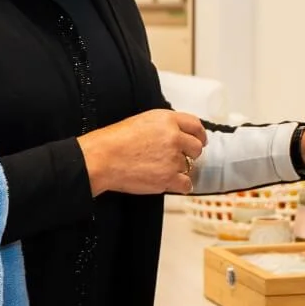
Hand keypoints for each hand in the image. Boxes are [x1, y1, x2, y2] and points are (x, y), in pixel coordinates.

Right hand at [79, 110, 208, 195]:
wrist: (103, 158)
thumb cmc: (115, 141)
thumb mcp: (142, 121)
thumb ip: (164, 126)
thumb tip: (177, 134)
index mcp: (167, 119)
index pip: (195, 125)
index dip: (200, 135)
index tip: (200, 140)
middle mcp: (174, 137)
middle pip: (197, 148)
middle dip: (190, 154)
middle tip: (177, 159)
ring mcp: (173, 158)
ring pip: (189, 167)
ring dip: (179, 170)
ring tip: (159, 170)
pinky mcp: (169, 177)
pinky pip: (186, 184)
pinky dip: (180, 186)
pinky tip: (169, 183)